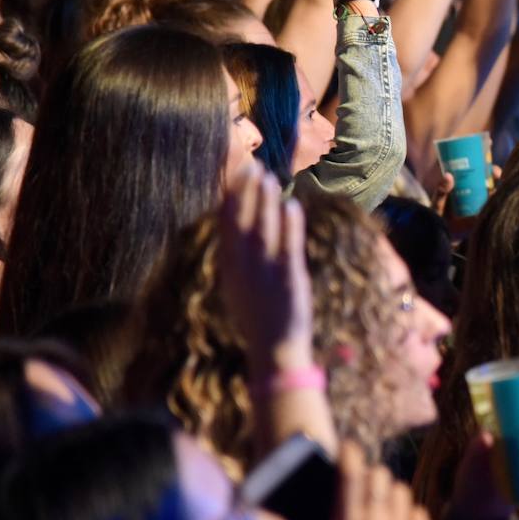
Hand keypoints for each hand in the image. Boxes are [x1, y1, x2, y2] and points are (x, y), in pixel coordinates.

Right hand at [217, 160, 312, 370]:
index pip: (226, 225)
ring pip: (263, 229)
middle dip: (246, 192)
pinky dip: (289, 225)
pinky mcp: (288, 281)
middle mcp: (242, 268)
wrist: (273, 353)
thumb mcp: (238, 288)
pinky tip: (292, 204)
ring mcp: (264, 274)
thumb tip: (238, 232)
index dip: (230, 197)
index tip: (235, 173)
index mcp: (229, 269)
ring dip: (266, 201)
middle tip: (253, 166)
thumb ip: (237, 260)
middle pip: (242, 222)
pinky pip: (288, 247)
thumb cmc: (258, 319)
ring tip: (270, 177)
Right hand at [319, 441, 431, 519]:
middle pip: (379, 475)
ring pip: (401, 490)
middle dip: (367, 476)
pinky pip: (418, 511)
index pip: (351, 474)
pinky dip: (406, 514)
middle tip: (357, 485)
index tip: (346, 448)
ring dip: (387, 493)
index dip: (349, 454)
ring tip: (375, 505)